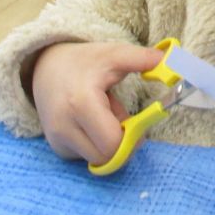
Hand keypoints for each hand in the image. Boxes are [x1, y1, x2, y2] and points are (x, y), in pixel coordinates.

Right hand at [31, 41, 163, 164]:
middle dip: (122, 142)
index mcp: (81, 103)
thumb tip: (169, 62)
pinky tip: (90, 124)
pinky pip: (85, 157)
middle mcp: (64, 126)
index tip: (137, 122)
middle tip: (121, 118)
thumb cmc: (85, 61)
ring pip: (97, 159)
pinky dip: (95, 145)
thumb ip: (141, 58)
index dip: (131, 138)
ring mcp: (57, 140)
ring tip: (103, 117)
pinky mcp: (56, 148)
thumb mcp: (114, 54)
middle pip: (107, 156)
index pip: (112, 143)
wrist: (46, 67)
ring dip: (108, 143)